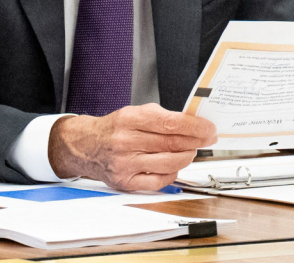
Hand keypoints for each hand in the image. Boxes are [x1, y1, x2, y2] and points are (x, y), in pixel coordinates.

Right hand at [48, 103, 217, 190]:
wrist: (85, 146)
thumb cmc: (114, 128)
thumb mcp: (135, 112)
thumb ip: (162, 117)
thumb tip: (193, 124)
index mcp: (130, 119)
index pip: (171, 123)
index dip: (195, 126)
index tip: (208, 128)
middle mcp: (126, 142)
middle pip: (172, 143)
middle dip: (197, 141)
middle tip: (208, 139)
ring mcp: (125, 164)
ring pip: (169, 163)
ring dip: (187, 157)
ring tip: (191, 151)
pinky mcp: (125, 181)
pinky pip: (159, 181)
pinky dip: (173, 173)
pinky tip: (175, 166)